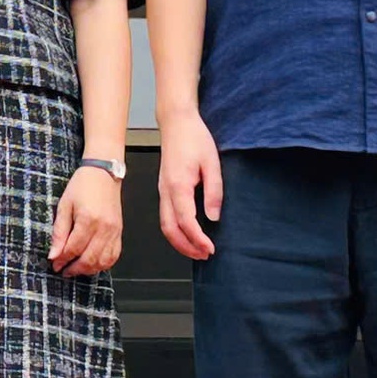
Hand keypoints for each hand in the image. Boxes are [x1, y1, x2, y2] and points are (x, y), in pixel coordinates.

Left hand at [50, 166, 123, 275]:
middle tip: (63, 270)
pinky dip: (103, 264)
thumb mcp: (64, 205)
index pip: (73, 249)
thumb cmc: (83, 185)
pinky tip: (93, 264)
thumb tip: (54, 254)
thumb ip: (59, 232)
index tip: (54, 263)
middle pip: (88, 259)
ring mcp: (114, 231)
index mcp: (88, 220)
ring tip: (76, 269)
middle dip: (74, 269)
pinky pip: (114, 256)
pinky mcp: (119, 232)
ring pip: (102, 261)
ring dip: (88, 270)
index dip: (61, 259)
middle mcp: (104, 228)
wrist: (103, 173)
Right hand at [158, 111, 223, 260]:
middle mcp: (166, 191)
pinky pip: (165, 216)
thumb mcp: (212, 163)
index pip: (186, 221)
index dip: (198, 239)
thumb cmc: (194, 138)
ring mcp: (162, 190)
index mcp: (178, 185)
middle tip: (204, 255)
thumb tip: (214, 216)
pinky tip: (187, 233)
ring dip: (179, 241)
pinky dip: (175, 231)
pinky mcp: (164, 189)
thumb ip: (214, 191)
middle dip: (186, 247)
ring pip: (165, 225)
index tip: (210, 248)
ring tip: (197, 249)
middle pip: (170, 229)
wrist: (177, 123)